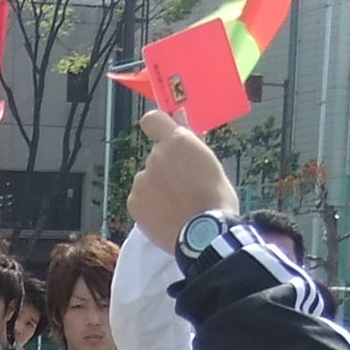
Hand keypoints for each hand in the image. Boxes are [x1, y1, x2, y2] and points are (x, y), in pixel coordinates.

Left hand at [129, 109, 239, 251]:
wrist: (205, 234)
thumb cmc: (215, 197)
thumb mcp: (210, 163)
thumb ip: (190, 139)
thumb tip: (179, 114)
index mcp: (177, 142)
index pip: (153, 120)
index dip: (157, 127)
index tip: (164, 138)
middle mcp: (155, 156)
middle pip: (156, 156)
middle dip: (166, 167)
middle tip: (185, 187)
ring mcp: (142, 180)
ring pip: (148, 179)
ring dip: (158, 188)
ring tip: (177, 206)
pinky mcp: (133, 202)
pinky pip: (140, 199)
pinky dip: (150, 206)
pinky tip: (166, 216)